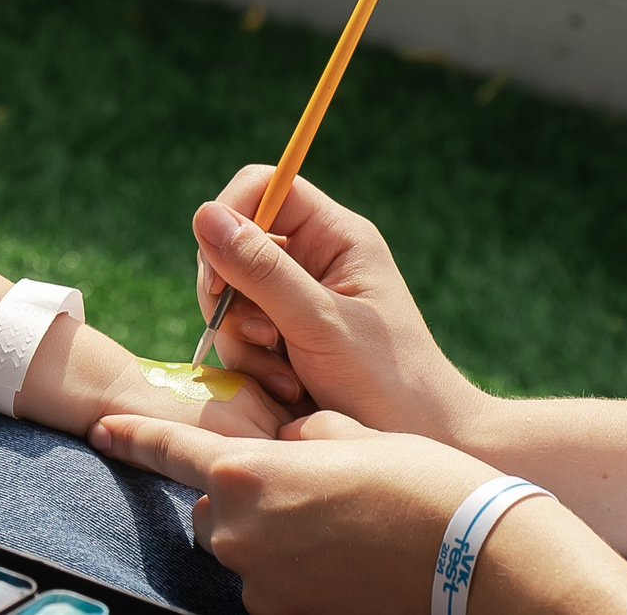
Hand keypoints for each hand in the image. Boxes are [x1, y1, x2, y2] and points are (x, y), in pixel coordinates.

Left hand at [95, 412, 626, 614]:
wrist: (477, 559)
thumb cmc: (419, 479)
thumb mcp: (350, 431)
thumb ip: (297, 434)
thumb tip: (287, 446)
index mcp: (247, 472)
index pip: (170, 452)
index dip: (134, 437)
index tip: (101, 428)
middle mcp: (240, 532)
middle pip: (215, 509)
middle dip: (245, 496)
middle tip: (308, 487)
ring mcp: (262, 586)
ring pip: (249, 550)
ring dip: (277, 535)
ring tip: (346, 525)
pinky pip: (277, 585)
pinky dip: (301, 570)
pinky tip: (350, 559)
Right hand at [195, 168, 478, 438]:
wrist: (421, 439)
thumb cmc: (387, 380)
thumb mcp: (320, 323)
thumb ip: (262, 270)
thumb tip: (204, 214)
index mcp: (335, 236)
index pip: (262, 187)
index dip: (229, 216)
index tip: (218, 271)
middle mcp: (315, 258)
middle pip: (234, 244)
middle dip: (231, 295)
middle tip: (257, 335)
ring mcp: (298, 297)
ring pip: (231, 295)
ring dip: (245, 340)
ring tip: (286, 376)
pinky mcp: (286, 335)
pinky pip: (241, 334)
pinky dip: (253, 363)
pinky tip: (287, 388)